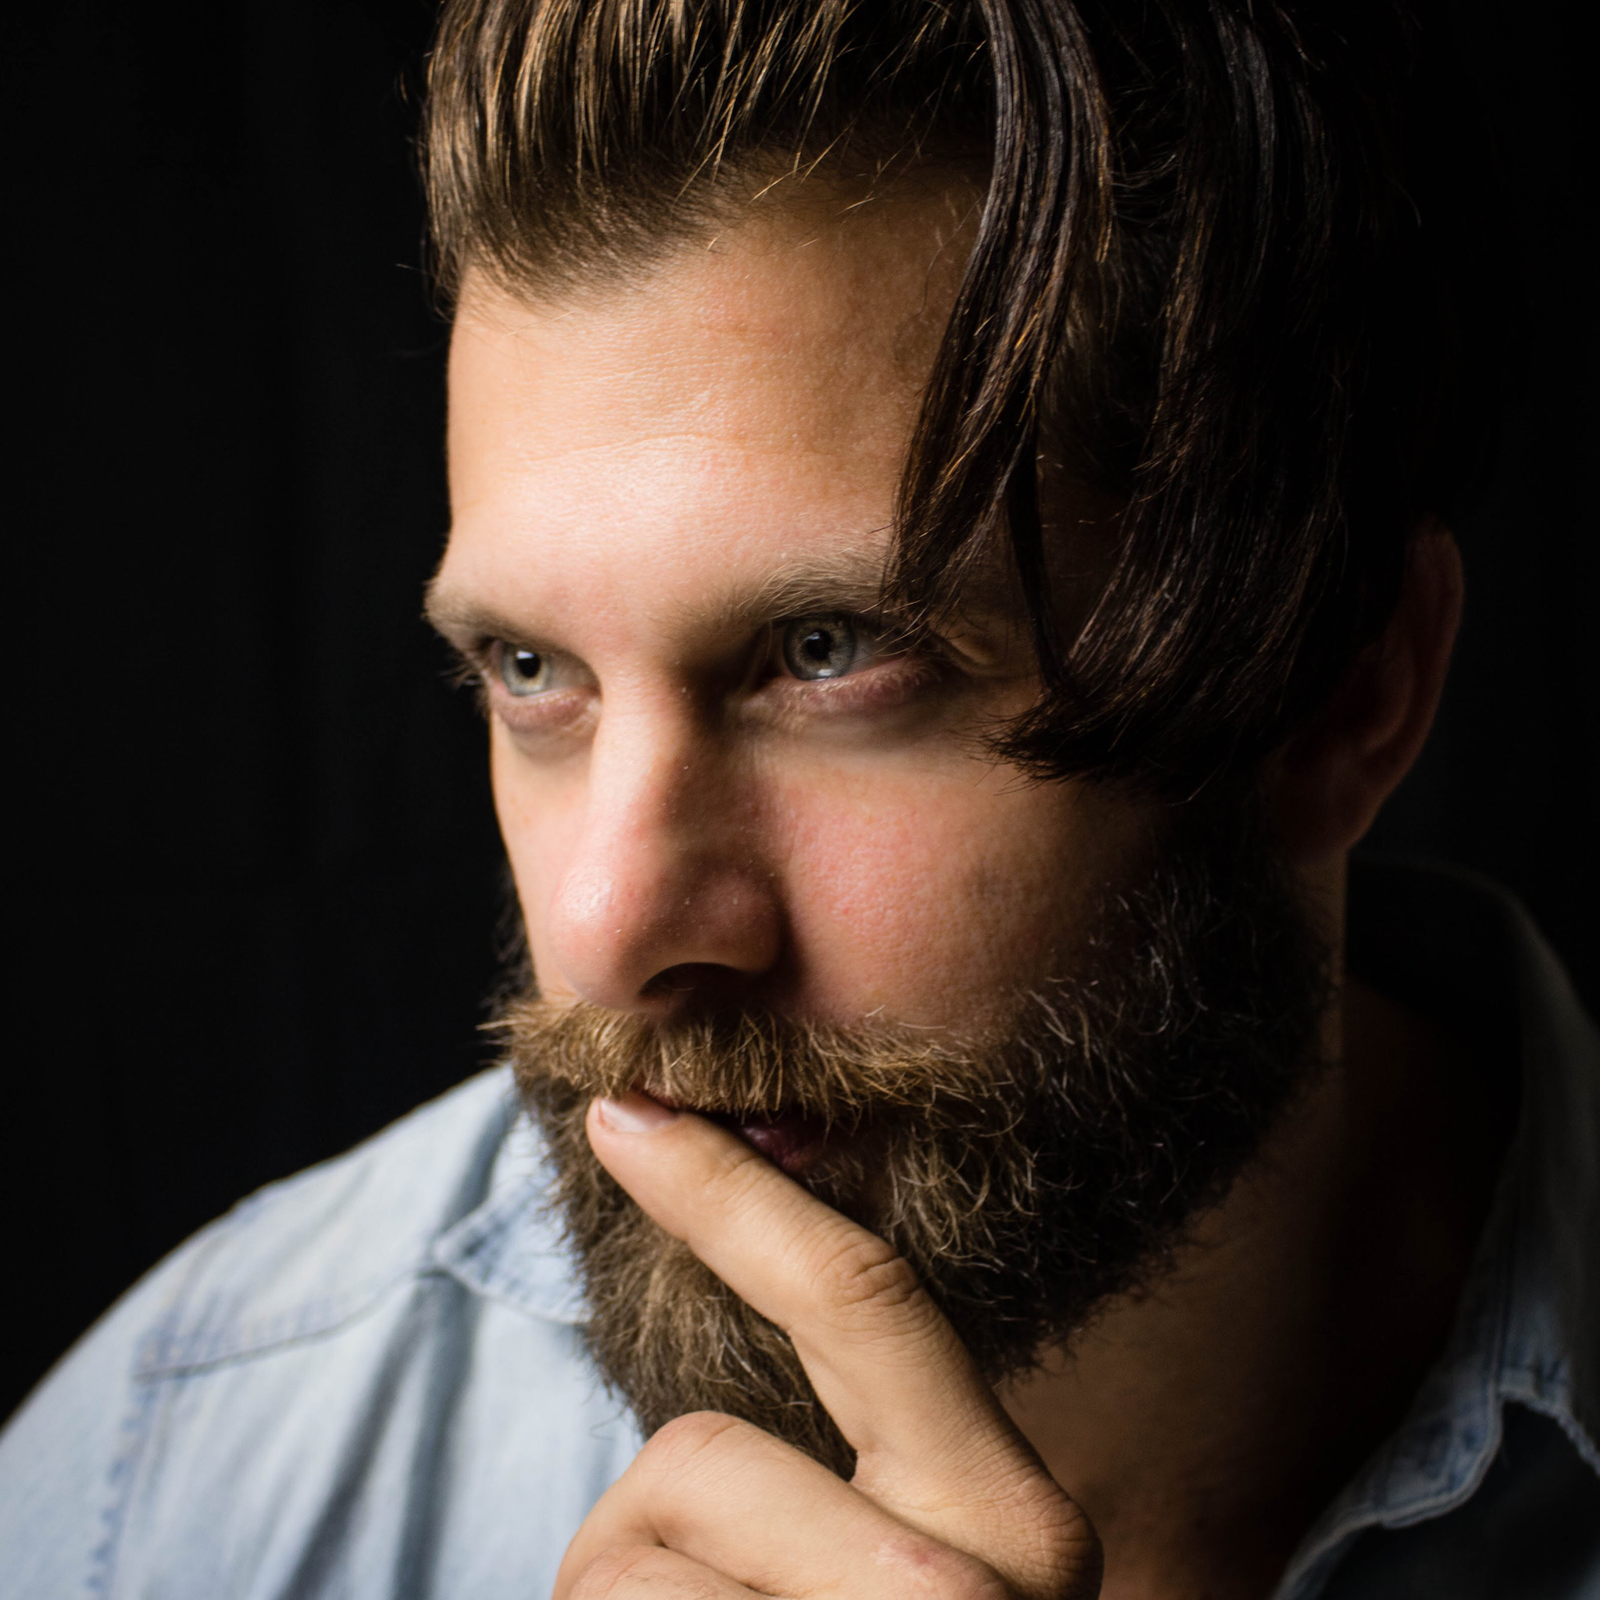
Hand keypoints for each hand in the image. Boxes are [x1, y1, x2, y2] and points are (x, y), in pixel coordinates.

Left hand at [553, 1092, 1101, 1598]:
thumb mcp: (874, 1572)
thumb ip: (816, 1464)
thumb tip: (686, 1277)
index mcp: (1016, 1519)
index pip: (863, 1298)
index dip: (726, 1194)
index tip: (625, 1114)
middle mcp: (981, 1588)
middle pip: (696, 1458)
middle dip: (639, 1533)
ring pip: (628, 1559)